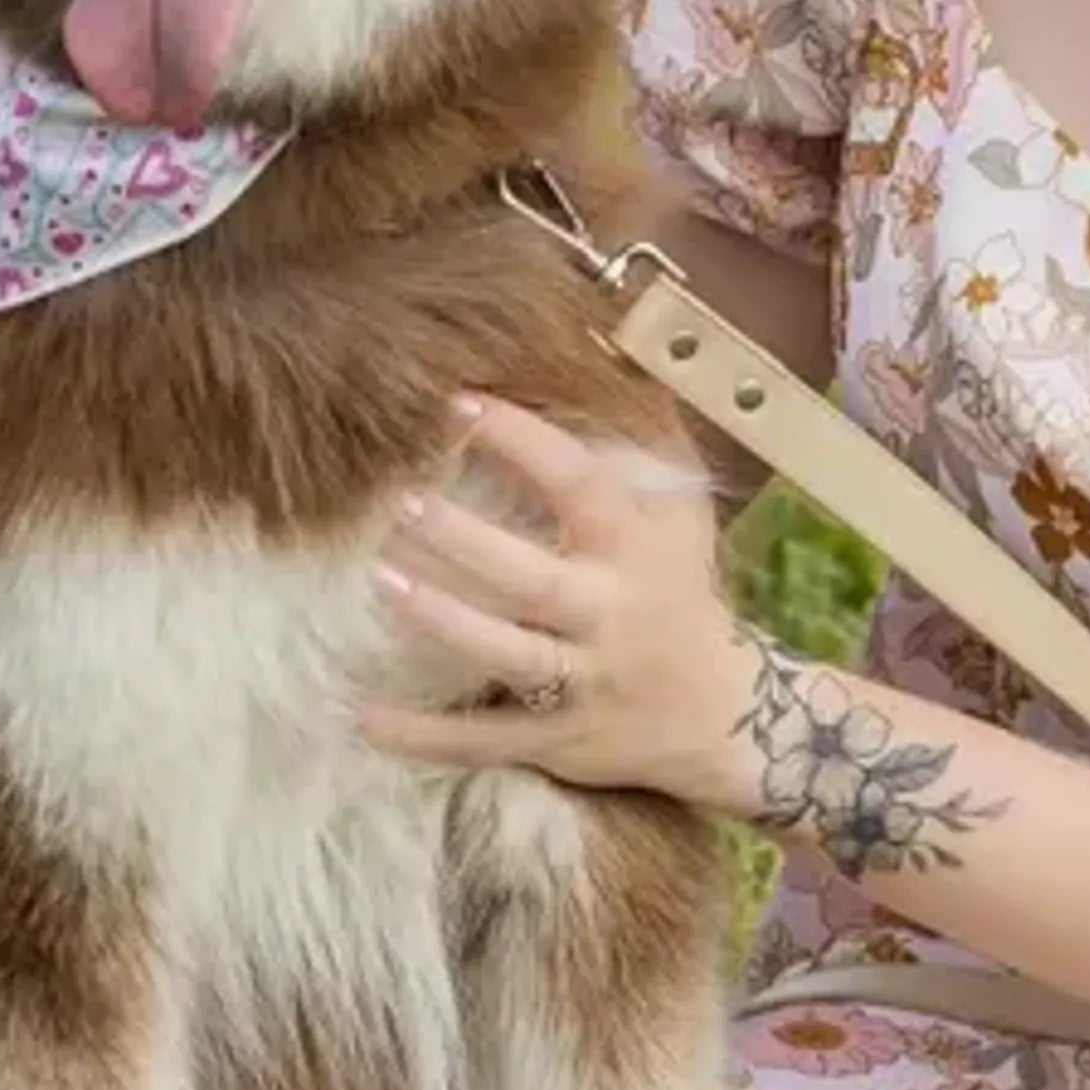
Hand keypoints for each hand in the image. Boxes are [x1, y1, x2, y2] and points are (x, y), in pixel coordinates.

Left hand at [356, 397, 759, 808]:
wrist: (728, 713)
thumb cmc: (682, 590)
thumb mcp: (681, 513)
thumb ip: (643, 438)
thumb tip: (603, 349)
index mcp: (636, 548)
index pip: (579, 485)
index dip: (522, 443)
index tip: (459, 405)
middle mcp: (611, 613)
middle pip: (535, 579)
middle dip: (468, 543)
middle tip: (401, 504)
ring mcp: (584, 681)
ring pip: (509, 654)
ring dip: (445, 622)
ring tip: (380, 582)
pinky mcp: (560, 739)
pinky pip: (485, 741)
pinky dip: (423, 736)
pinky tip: (360, 718)